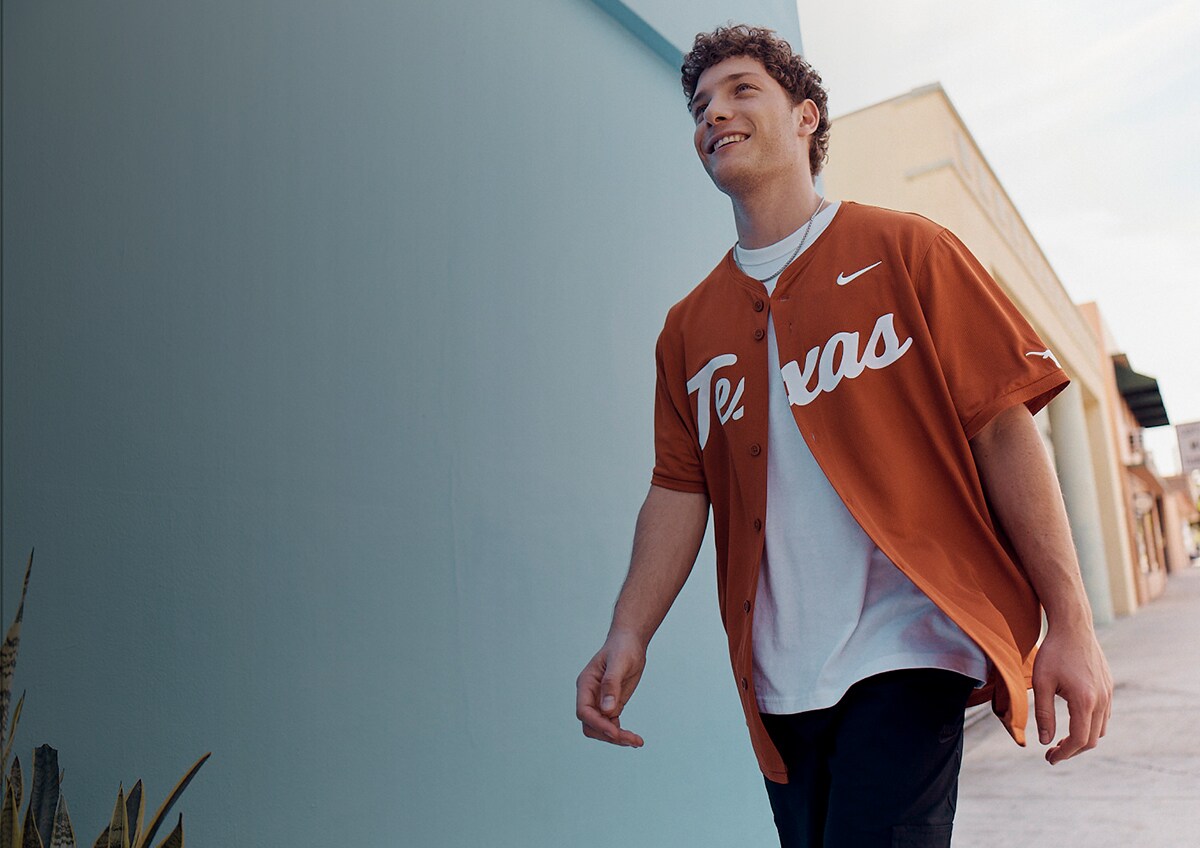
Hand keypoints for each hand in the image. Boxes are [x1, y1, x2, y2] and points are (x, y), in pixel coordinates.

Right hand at [575, 632, 646, 747]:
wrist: (630, 642)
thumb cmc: (623, 647)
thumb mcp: (619, 663)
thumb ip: (611, 685)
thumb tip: (607, 710)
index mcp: (586, 684)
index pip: (584, 711)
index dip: (598, 724)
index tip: (615, 732)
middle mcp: (590, 696)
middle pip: (590, 725)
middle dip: (608, 735)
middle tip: (630, 740)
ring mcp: (600, 702)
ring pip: (601, 729)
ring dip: (616, 738)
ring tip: (636, 741)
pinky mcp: (612, 705)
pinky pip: (612, 725)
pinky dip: (622, 734)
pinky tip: (635, 739)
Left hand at [1032, 623, 1112, 764]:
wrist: (1073, 626)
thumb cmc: (1053, 652)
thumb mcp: (1041, 682)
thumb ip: (1043, 713)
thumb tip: (1045, 740)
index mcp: (1085, 701)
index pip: (1079, 740)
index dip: (1064, 753)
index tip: (1049, 758)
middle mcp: (1102, 700)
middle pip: (1092, 739)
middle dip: (1072, 750)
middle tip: (1052, 752)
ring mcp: (1108, 693)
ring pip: (1100, 729)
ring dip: (1083, 739)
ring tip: (1061, 740)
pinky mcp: (1109, 687)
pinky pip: (1103, 715)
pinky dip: (1090, 725)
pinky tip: (1074, 722)